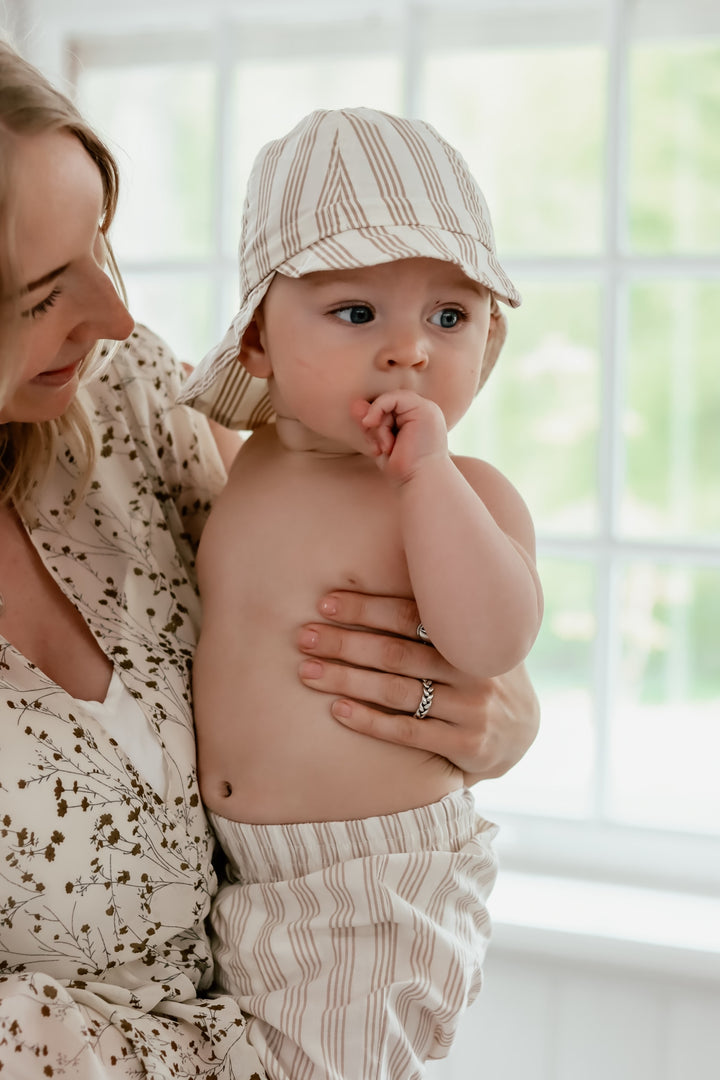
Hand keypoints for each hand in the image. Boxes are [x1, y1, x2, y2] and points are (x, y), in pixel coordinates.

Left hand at [297, 590, 539, 783]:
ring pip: (396, 692)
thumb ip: (437, 611)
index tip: (325, 603)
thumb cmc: (476, 671)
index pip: (409, 615)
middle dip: (345, 643)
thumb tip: (392, 561)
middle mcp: (472, 668)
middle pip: (395, 653)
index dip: (366, 607)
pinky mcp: (466, 744)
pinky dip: (369, 720)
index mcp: (468, 634)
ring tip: (308, 672)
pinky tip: (337, 710)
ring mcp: (471, 708)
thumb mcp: (469, 636)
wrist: (521, 732)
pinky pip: (408, 732)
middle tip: (303, 637)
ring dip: (346, 680)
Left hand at [351, 391, 447, 481]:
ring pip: (388, 401)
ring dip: (379, 426)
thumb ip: (370, 424)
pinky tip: (383, 437)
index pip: (388, 409)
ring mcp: (425, 408)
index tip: (375, 448)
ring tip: (386, 448)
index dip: (375, 422)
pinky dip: (379, 413)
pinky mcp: (423, 409)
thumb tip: (355, 404)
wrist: (420, 481)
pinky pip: (391, 398)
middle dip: (375, 424)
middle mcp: (423, 411)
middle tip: (377, 448)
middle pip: (387, 404)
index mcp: (416, 419)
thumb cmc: (403, 469)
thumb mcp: (381, 443)